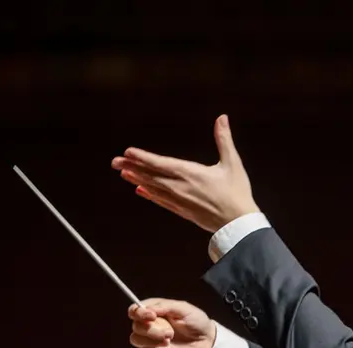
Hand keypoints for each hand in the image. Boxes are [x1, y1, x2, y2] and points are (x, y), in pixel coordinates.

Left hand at [111, 115, 259, 232]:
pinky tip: (140, 190)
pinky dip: (149, 194)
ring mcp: (179, 200)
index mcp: (190, 173)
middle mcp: (180, 187)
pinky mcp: (182, 211)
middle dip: (132, 167)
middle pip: (151, 175)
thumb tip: (222, 118)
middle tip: (114, 161)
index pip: (160, 163)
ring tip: (123, 172)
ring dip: (137, 179)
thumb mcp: (232, 163)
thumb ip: (224, 139)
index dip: (142, 157)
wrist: (237, 224)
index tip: (128, 151)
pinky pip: (161, 201)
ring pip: (153, 188)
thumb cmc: (236, 193)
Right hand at [128, 299, 216, 347]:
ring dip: (152, 340)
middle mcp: (150, 324)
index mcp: (154, 311)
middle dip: (151, 329)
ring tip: (169, 340)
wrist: (207, 341)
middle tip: (169, 332)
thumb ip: (164, 306)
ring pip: (136, 340)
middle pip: (135, 326)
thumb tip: (146, 309)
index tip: (151, 316)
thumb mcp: (183, 308)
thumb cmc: (196, 321)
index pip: (135, 310)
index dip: (138, 313)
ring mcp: (151, 340)